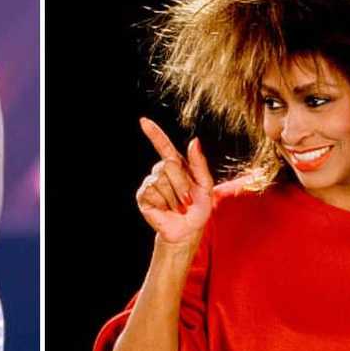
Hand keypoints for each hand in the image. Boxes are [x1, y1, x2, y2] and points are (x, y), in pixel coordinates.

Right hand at [135, 117, 213, 249]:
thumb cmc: (199, 207)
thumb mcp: (206, 185)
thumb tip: (194, 141)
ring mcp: (151, 183)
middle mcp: (161, 171)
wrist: (188, 229)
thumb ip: (200, 163)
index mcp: (176, 164)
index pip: (163, 145)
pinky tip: (166, 209)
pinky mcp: (143, 196)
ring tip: (178, 207)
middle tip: (187, 200)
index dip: (154, 133)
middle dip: (181, 185)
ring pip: (160, 180)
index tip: (143, 121)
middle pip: (168, 165)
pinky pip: (151, 191)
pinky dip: (164, 202)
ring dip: (174, 197)